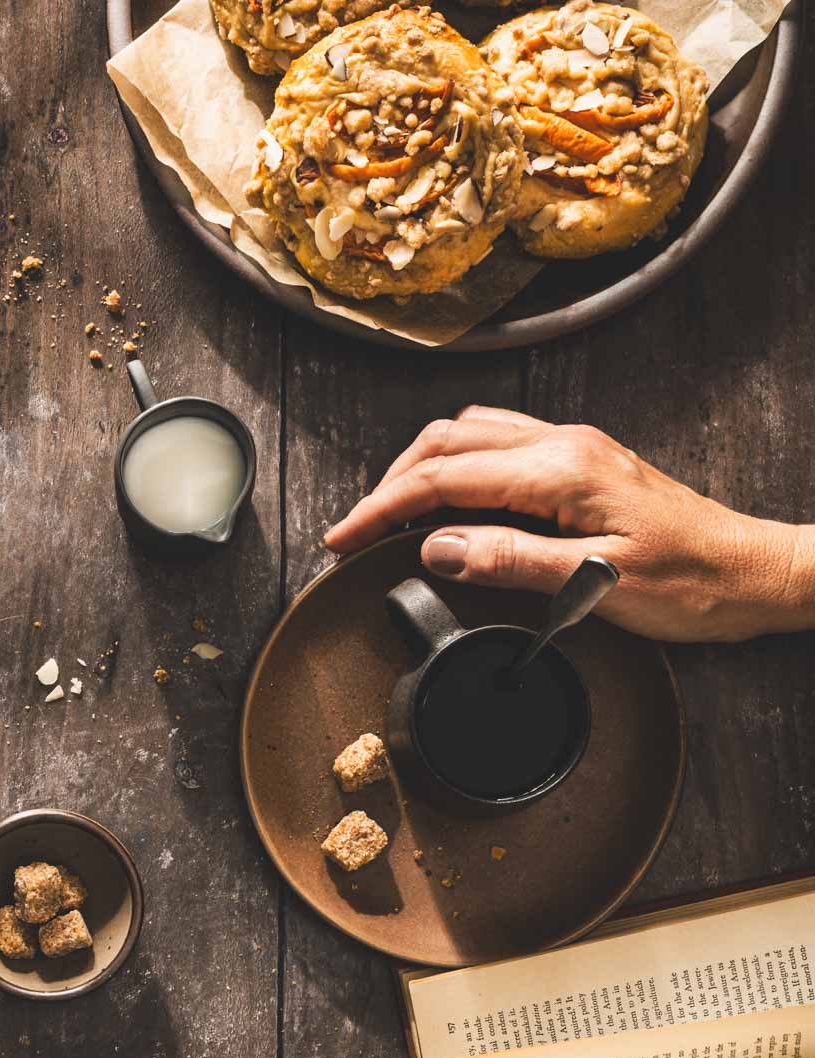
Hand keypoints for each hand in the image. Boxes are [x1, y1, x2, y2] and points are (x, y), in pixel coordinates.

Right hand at [324, 407, 814, 642]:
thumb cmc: (691, 584)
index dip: (382, 507)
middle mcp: (563, 444)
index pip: (445, 478)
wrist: (752, 573)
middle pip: (446, 442)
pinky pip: (499, 446)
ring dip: (419, 469)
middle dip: (389, 484)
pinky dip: (455, 468)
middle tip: (354, 533)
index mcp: (561, 470)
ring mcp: (573, 448)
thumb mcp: (595, 585)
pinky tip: (448, 502)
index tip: (343, 539)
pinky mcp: (581, 464)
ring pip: (469, 435)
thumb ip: (510, 561)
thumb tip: (438, 547)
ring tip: (389, 516)